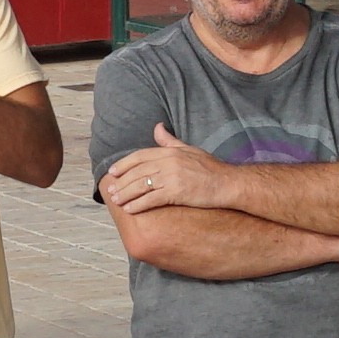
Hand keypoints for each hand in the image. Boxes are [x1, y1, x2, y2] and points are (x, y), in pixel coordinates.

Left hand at [97, 128, 225, 215]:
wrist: (227, 183)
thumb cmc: (211, 168)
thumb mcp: (189, 149)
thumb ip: (170, 141)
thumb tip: (157, 127)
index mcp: (170, 151)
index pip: (140, 156)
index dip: (124, 164)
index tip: (112, 172)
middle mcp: (168, 162)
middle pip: (137, 172)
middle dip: (121, 182)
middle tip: (110, 191)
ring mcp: (172, 177)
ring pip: (141, 186)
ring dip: (126, 194)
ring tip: (117, 202)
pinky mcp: (176, 192)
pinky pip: (152, 199)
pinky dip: (139, 205)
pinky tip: (130, 210)